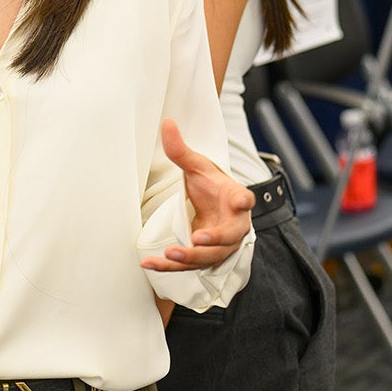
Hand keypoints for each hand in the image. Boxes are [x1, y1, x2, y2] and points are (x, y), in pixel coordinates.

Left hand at [142, 119, 256, 272]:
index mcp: (235, 198)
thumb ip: (182, 150)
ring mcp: (220, 245)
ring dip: (189, 258)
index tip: (242, 200)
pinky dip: (168, 267)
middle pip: (228, 236)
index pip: (244, 198)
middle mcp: (233, 224)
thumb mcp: (197, 167)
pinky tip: (148, 264)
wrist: (214, 207)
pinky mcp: (203, 257)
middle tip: (196, 238)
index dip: (243, 200)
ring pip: (209, 257)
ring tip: (168, 255)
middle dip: (214, 240)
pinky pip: (188, 266)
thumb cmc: (211, 186)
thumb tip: (165, 122)